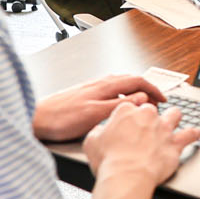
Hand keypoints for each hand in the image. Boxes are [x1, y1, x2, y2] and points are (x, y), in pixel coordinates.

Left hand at [33, 73, 166, 142]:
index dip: (154, 89)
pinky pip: (111, 92)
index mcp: (105, 85)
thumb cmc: (62, 118)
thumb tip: (142, 98)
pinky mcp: (85, 95)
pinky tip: (119, 108)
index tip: (163, 99)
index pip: (137, 80)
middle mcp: (99, 83)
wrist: (37, 118)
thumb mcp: (96, 114)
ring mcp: (92, 88)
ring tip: (141, 107)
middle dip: (147, 91)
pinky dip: (122, 97)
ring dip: (135, 94)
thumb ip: (120, 105)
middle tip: (156, 104)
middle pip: (130, 81)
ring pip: (120, 86)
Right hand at [82, 99, 196, 194]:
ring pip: (174, 114)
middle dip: (149, 117)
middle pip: (152, 109)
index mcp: (126, 111)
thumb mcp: (91, 142)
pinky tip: (194, 134)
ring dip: (173, 118)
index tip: (127, 124)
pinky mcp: (175, 143)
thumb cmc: (109, 161)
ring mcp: (164, 128)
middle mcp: (147, 115)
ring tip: (172, 123)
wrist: (127, 176)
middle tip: (145, 128)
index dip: (128, 116)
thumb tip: (100, 131)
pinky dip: (193, 133)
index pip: (129, 106)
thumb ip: (98, 132)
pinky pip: (191, 134)